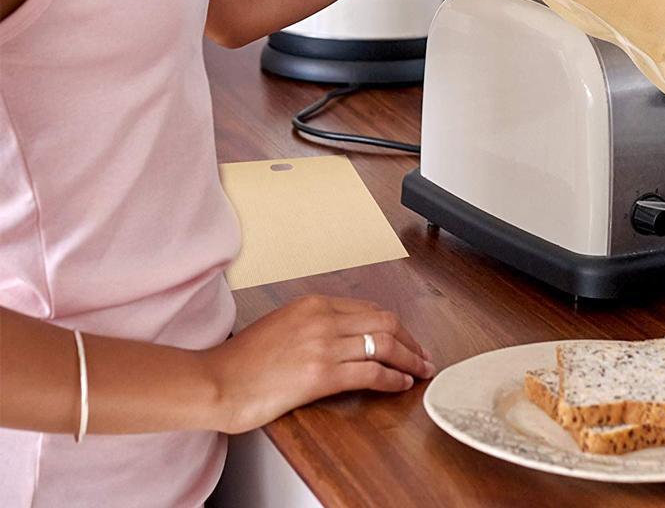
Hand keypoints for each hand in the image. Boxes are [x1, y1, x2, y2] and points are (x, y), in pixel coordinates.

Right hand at [202, 295, 435, 433]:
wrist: (216, 382)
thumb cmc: (242, 361)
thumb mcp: (282, 325)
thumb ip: (313, 324)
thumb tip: (343, 336)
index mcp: (313, 303)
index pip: (369, 309)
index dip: (395, 325)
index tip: (406, 338)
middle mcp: (322, 318)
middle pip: (385, 321)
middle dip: (411, 340)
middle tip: (424, 355)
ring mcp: (323, 344)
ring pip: (384, 344)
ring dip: (410, 359)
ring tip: (421, 371)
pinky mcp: (321, 374)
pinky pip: (371, 372)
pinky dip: (393, 378)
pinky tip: (401, 384)